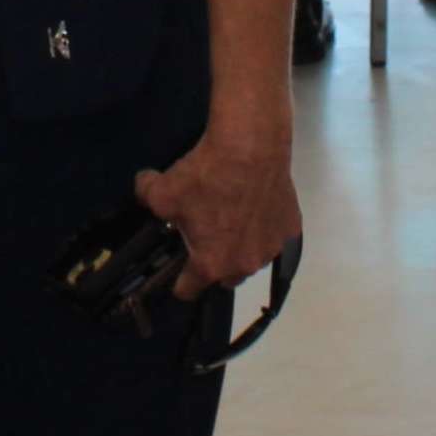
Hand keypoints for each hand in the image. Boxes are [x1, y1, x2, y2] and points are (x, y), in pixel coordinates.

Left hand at [136, 131, 300, 297]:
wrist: (251, 145)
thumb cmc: (205, 175)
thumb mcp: (161, 190)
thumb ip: (146, 197)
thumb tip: (143, 189)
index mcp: (211, 264)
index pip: (189, 290)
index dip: (179, 281)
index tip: (177, 267)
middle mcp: (244, 265)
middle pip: (225, 277)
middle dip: (214, 261)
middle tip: (206, 233)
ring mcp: (272, 248)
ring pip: (252, 258)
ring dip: (242, 246)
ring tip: (234, 215)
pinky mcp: (291, 228)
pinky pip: (273, 235)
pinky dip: (265, 226)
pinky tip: (256, 203)